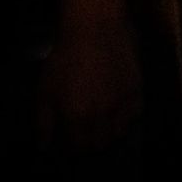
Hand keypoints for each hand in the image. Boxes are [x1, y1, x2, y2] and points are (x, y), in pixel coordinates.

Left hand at [36, 17, 141, 152]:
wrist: (97, 31)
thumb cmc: (65, 58)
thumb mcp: (45, 89)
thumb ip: (44, 121)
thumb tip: (45, 146)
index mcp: (76, 117)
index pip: (77, 147)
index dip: (71, 150)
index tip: (66, 145)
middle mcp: (102, 116)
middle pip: (99, 144)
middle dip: (89, 146)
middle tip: (82, 138)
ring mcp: (122, 105)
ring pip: (119, 133)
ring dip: (109, 135)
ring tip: (100, 128)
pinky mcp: (137, 93)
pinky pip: (134, 117)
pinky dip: (125, 120)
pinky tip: (116, 113)